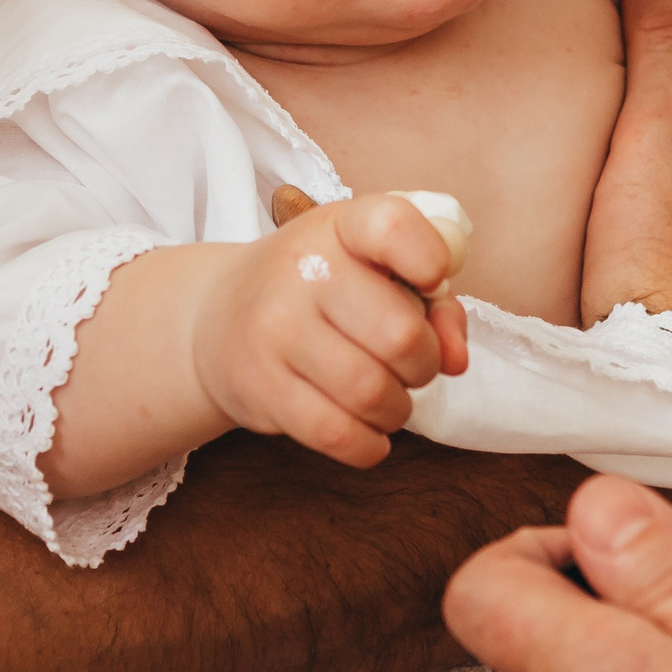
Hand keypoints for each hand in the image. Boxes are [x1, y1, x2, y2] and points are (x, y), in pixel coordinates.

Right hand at [191, 195, 472, 467]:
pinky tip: (368, 432)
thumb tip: (456, 360)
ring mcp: (273, 330)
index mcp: (339, 226)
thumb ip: (434, 303)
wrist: (216, 318)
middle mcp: (302, 271)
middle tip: (411, 365)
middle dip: (424, 363)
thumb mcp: (374, 269)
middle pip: (400, 334)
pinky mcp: (258, 387)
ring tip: (387, 397)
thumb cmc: (321, 292)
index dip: (430, 258)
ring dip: (397, 408)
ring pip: (372, 393)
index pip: (392, 226)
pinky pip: (336, 434)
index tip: (433, 281)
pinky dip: (367, 444)